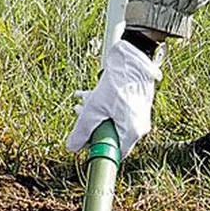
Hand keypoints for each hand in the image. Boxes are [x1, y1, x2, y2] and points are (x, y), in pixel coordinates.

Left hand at [64, 37, 161, 158]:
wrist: (135, 57)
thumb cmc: (118, 83)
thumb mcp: (95, 108)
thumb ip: (82, 130)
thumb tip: (71, 148)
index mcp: (132, 132)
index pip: (114, 152)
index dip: (97, 149)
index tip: (83, 142)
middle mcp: (138, 126)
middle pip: (111, 134)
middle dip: (91, 127)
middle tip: (77, 116)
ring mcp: (138, 114)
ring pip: (112, 119)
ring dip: (93, 113)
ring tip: (78, 102)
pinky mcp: (136, 102)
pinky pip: (117, 109)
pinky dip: (101, 104)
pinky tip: (84, 94)